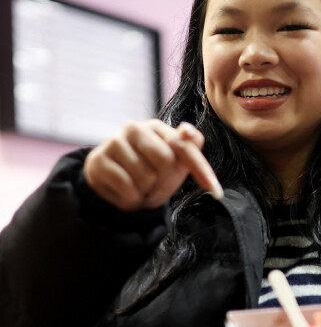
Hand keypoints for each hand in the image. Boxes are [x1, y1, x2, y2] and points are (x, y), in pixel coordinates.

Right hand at [84, 120, 222, 210]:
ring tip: (139, 187)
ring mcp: (113, 142)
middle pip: (164, 160)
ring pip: (145, 178)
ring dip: (146, 192)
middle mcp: (134, 128)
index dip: (200, 169)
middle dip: (163, 181)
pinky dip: (132, 199)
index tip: (216, 192)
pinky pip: (127, 189)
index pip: (184, 145)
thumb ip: (189, 146)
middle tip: (154, 184)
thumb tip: (189, 131)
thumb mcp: (176, 163)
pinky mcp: (97, 162)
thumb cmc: (150, 172)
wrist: (115, 187)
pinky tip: (125, 192)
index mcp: (157, 127)